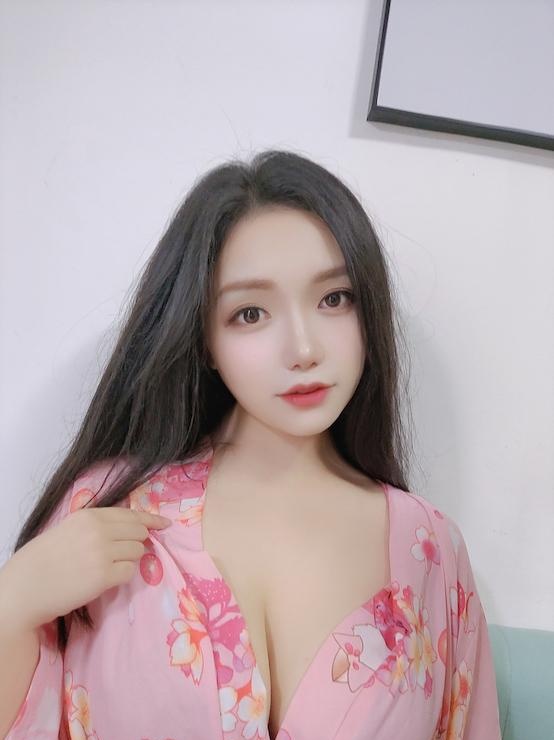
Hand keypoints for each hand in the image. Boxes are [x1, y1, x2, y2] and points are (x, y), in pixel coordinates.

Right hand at [0, 508, 171, 632]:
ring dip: (129, 559)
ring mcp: (103, 552)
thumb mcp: (70, 528)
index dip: (151, 519)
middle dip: (137, 542)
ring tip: (106, 566)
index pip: (131, 514)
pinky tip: (104, 579)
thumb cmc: (45, 559)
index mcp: (90, 516)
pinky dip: (122, 575)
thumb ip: (97, 525)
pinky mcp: (104, 575)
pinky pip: (129, 571)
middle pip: (139, 532)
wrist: (25, 587)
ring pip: (137, 551)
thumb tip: (131, 528)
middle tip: (123, 552)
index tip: (165, 523)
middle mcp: (99, 530)